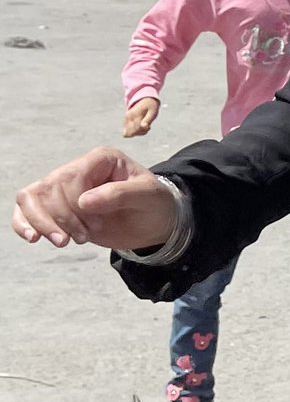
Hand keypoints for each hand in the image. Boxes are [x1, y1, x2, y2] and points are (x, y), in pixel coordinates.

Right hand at [13, 147, 175, 250]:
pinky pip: (26, 210)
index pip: (71, 176)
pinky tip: (32, 238)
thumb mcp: (148, 197)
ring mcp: (64, 188)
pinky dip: (24, 224)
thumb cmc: (154, 204)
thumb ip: (120, 195)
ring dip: (42, 223)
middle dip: (62, 217)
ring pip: (31, 197)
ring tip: (64, 242)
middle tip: (85, 237)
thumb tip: (84, 201)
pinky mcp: (56, 207)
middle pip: (48, 188)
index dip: (76, 203)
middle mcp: (79, 168)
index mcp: (101, 159)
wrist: (153, 223)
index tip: (97, 224)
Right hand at [122, 97, 160, 137]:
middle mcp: (127, 117)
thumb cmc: (151, 107)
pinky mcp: (125, 122)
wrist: (145, 100)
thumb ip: (148, 120)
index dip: (144, 130)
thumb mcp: (153, 112)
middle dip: (141, 132)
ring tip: (144, 126)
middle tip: (147, 127)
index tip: (149, 127)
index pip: (136, 129)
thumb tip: (143, 126)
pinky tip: (141, 127)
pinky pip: (128, 132)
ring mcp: (125, 120)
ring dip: (138, 132)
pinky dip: (136, 131)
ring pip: (128, 134)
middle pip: (131, 133)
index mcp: (134, 114)